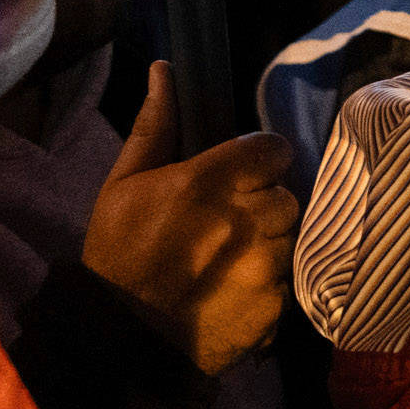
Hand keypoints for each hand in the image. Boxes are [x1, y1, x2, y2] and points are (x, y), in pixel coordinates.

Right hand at [81, 62, 299, 374]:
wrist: (120, 338)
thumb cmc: (117, 254)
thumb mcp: (124, 184)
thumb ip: (156, 125)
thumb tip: (164, 70)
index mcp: (210, 181)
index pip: (274, 150)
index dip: (259, 162)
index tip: (239, 178)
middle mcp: (246, 219)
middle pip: (286, 195)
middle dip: (262, 206)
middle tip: (226, 227)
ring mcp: (264, 265)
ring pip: (292, 238)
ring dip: (268, 246)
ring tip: (228, 262)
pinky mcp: (275, 306)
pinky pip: (289, 281)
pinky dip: (268, 286)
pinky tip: (233, 292)